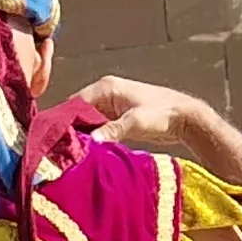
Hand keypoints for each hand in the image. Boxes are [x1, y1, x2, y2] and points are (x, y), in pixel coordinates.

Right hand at [71, 76, 207, 152]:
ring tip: (72, 153)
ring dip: (82, 135)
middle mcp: (105, 94)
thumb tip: (90, 141)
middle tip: (62, 149)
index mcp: (106, 87)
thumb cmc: (162, 114)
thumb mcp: (135, 122)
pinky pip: (97, 128)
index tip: (56, 138)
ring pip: (87, 122)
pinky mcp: (117, 119)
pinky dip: (93, 138)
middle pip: (78, 112)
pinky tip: (87, 152)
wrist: (185, 119)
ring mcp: (110, 107)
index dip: (65, 119)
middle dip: (71, 129)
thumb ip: (112, 130)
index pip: (75, 102)